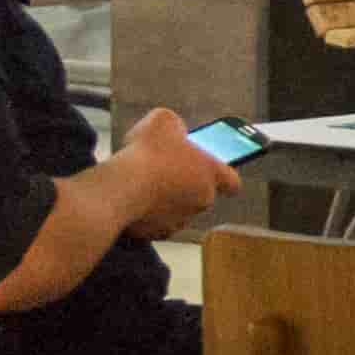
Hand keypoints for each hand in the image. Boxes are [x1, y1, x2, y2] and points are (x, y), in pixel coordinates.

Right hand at [107, 108, 233, 240]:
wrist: (121, 189)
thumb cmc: (147, 153)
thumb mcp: (163, 120)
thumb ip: (175, 125)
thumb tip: (175, 129)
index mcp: (213, 174)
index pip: (232, 181)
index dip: (222, 175)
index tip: (212, 169)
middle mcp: (203, 200)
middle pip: (201, 193)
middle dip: (186, 182)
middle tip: (165, 168)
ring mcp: (182, 219)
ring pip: (179, 209)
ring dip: (167, 199)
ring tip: (144, 182)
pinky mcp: (159, 233)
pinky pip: (157, 223)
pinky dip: (148, 214)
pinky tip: (133, 199)